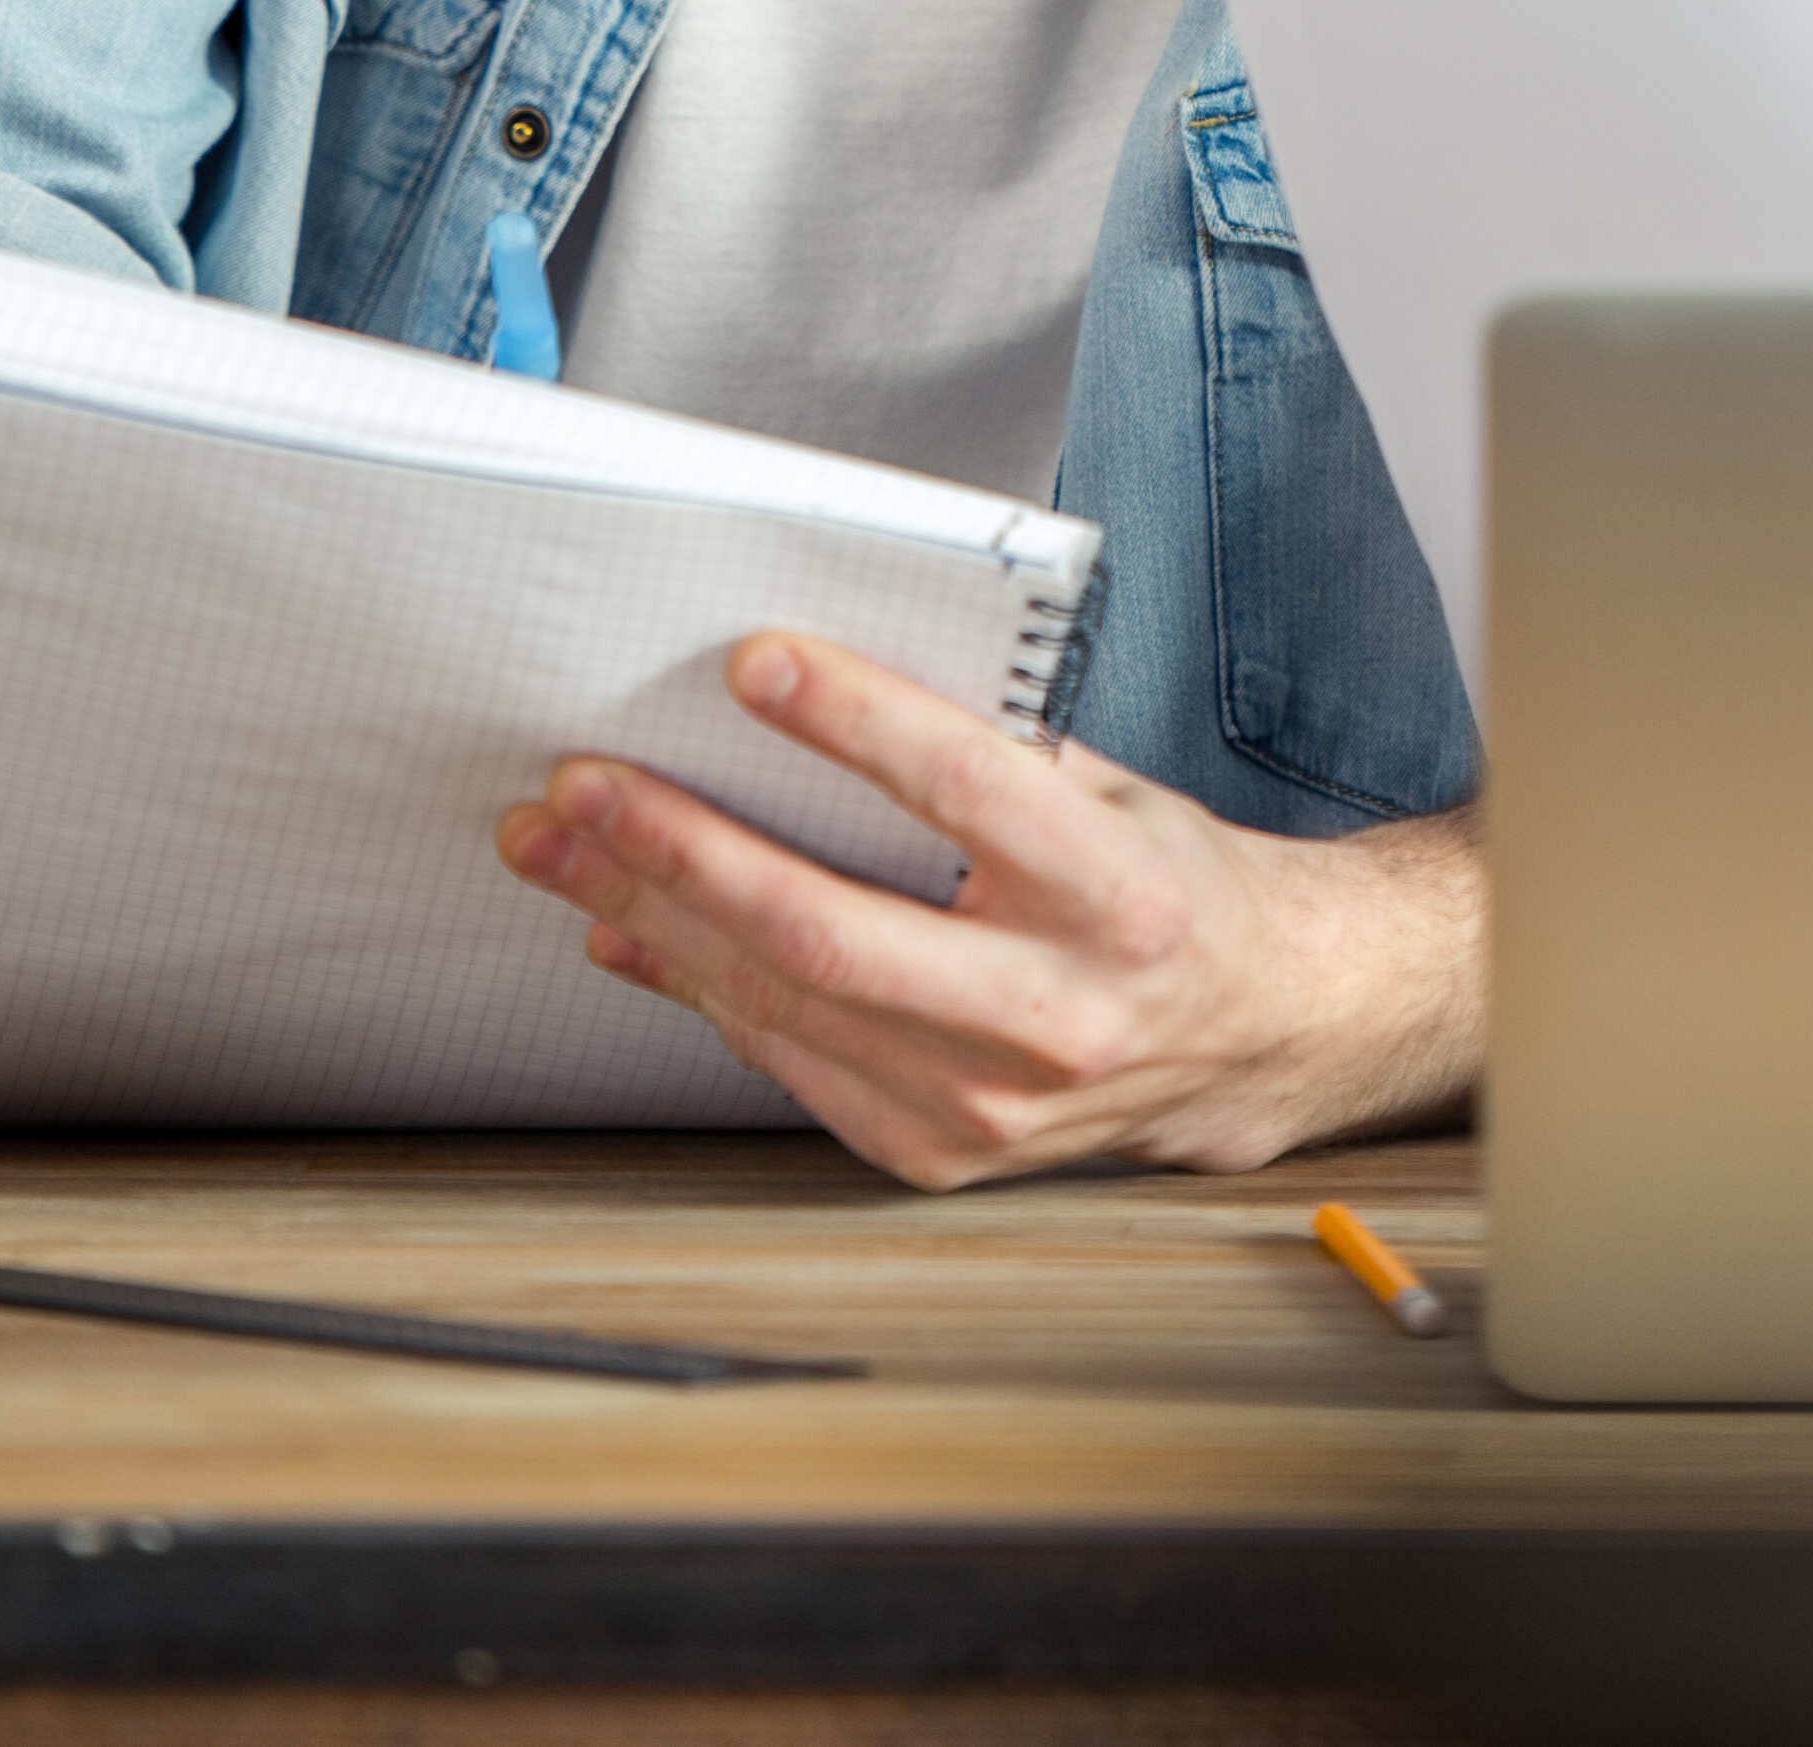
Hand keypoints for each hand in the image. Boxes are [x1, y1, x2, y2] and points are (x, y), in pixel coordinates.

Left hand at [492, 631, 1483, 1188]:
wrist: (1253, 1034)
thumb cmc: (1167, 885)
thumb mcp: (1115, 789)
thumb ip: (987, 750)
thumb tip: (805, 690)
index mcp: (1116, 896)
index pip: (967, 793)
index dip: (854, 722)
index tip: (754, 660)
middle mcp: (1053, 1016)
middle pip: (829, 930)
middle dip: (683, 848)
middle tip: (580, 782)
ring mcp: (986, 1105)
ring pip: (782, 1002)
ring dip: (650, 914)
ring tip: (559, 844)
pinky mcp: (933, 1151)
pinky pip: (784, 1057)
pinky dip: (692, 985)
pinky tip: (626, 927)